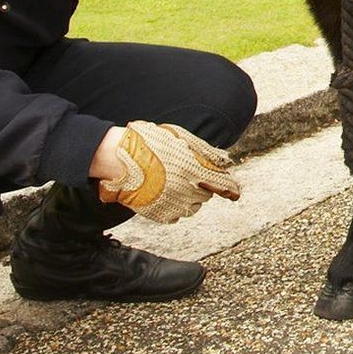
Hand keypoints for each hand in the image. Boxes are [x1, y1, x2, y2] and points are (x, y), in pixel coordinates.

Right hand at [95, 120, 241, 222]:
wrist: (117, 158)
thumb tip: (226, 161)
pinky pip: (175, 214)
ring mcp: (172, 204)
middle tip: (184, 173)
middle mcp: (187, 190)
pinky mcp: (159, 214)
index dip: (231, 188)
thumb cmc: (149, 143)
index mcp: (195, 169)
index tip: (235, 192)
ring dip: (187, 196)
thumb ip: (206, 152)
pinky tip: (161, 192)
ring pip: (191, 206)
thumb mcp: (181, 139)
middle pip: (206, 194)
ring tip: (170, 181)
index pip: (224, 184)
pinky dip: (172, 206)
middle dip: (200, 185)